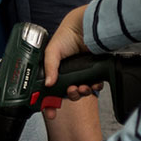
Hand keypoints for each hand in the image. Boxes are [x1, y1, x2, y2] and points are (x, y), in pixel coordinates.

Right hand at [41, 5, 92, 120]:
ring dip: (80, 93)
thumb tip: (47, 84)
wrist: (87, 27)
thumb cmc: (67, 34)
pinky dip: (93, 87)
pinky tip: (92, 83)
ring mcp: (79, 73)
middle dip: (68, 97)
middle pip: (65, 94)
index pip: (48, 90)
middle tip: (70, 92)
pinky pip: (92, 86)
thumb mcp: (52, 51)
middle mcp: (65, 73)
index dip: (48, 103)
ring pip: (79, 92)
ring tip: (82, 87)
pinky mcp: (91, 72)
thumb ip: (49, 67)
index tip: (50, 112)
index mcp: (53, 69)